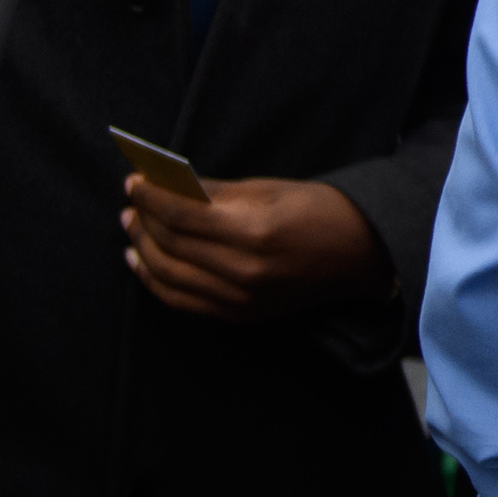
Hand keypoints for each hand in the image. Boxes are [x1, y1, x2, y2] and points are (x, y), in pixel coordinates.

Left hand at [122, 175, 389, 318]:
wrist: (365, 255)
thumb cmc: (322, 210)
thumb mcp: (271, 189)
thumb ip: (215, 192)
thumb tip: (168, 183)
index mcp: (254, 233)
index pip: (181, 215)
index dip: (151, 196)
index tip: (134, 180)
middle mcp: (242, 272)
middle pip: (170, 246)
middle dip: (143, 219)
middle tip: (131, 199)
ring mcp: (240, 300)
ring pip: (168, 278)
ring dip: (142, 250)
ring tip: (132, 226)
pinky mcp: (240, 316)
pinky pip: (182, 302)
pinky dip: (156, 282)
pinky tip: (142, 261)